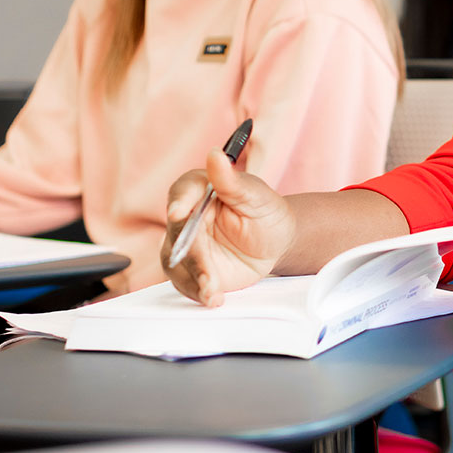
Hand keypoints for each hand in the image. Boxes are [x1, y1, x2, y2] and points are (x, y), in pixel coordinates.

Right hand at [161, 145, 296, 306]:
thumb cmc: (266, 213)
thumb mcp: (257, 196)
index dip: (179, 201)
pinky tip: (213, 298)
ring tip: (211, 289)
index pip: (182, 192)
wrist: (275, 244)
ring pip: (177, 262)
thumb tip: (215, 155)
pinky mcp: (192, 270)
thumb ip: (233, 181)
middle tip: (203, 267)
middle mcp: (187, 218)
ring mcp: (187, 246)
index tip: (179, 212)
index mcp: (200, 190)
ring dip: (192, 277)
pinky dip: (199, 293)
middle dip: (189, 252)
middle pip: (177, 233)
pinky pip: (187, 283)